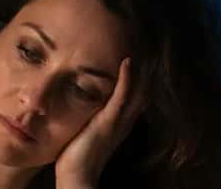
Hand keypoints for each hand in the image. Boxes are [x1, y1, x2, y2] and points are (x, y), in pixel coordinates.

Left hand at [53, 57, 144, 188]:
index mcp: (118, 122)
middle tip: (145, 45)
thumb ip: (88, 116)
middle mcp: (123, 121)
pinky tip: (128, 61)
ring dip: (139, 70)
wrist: (76, 175)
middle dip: (143, 71)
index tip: (136, 55)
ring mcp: (118, 121)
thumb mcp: (85, 129)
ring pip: (136, 91)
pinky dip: (127, 79)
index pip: (133, 96)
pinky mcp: (109, 122)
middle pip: (140, 92)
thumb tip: (79, 100)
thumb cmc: (76, 154)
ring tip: (140, 47)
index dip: (137, 78)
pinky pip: (122, 97)